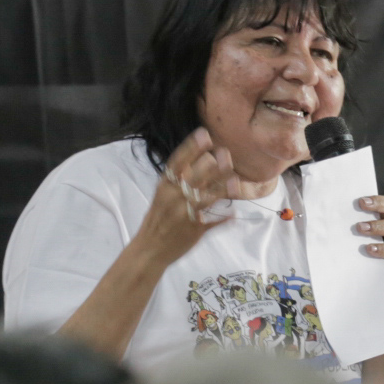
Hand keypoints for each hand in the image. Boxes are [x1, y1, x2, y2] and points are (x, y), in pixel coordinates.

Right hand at [133, 128, 243, 268]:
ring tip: (235, 182)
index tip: (205, 134)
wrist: (149, 249)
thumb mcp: (163, 194)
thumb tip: (205, 158)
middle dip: (213, 166)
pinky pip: (212, 222)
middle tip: (227, 154)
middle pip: (195, 176)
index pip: (178, 162)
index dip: (192, 147)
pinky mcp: (194, 229)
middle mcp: (174, 197)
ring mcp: (183, 213)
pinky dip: (224, 219)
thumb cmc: (158, 217)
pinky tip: (234, 214)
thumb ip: (180, 178)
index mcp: (165, 185)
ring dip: (222, 189)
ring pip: (205, 198)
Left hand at [355, 195, 383, 272]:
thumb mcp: (367, 229)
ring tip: (362, 234)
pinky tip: (370, 249)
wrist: (376, 269)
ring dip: (378, 231)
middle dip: (375, 221)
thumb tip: (340, 212)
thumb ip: (360, 220)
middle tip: (359, 226)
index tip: (361, 202)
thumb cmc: (369, 242)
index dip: (377, 202)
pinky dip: (382, 250)